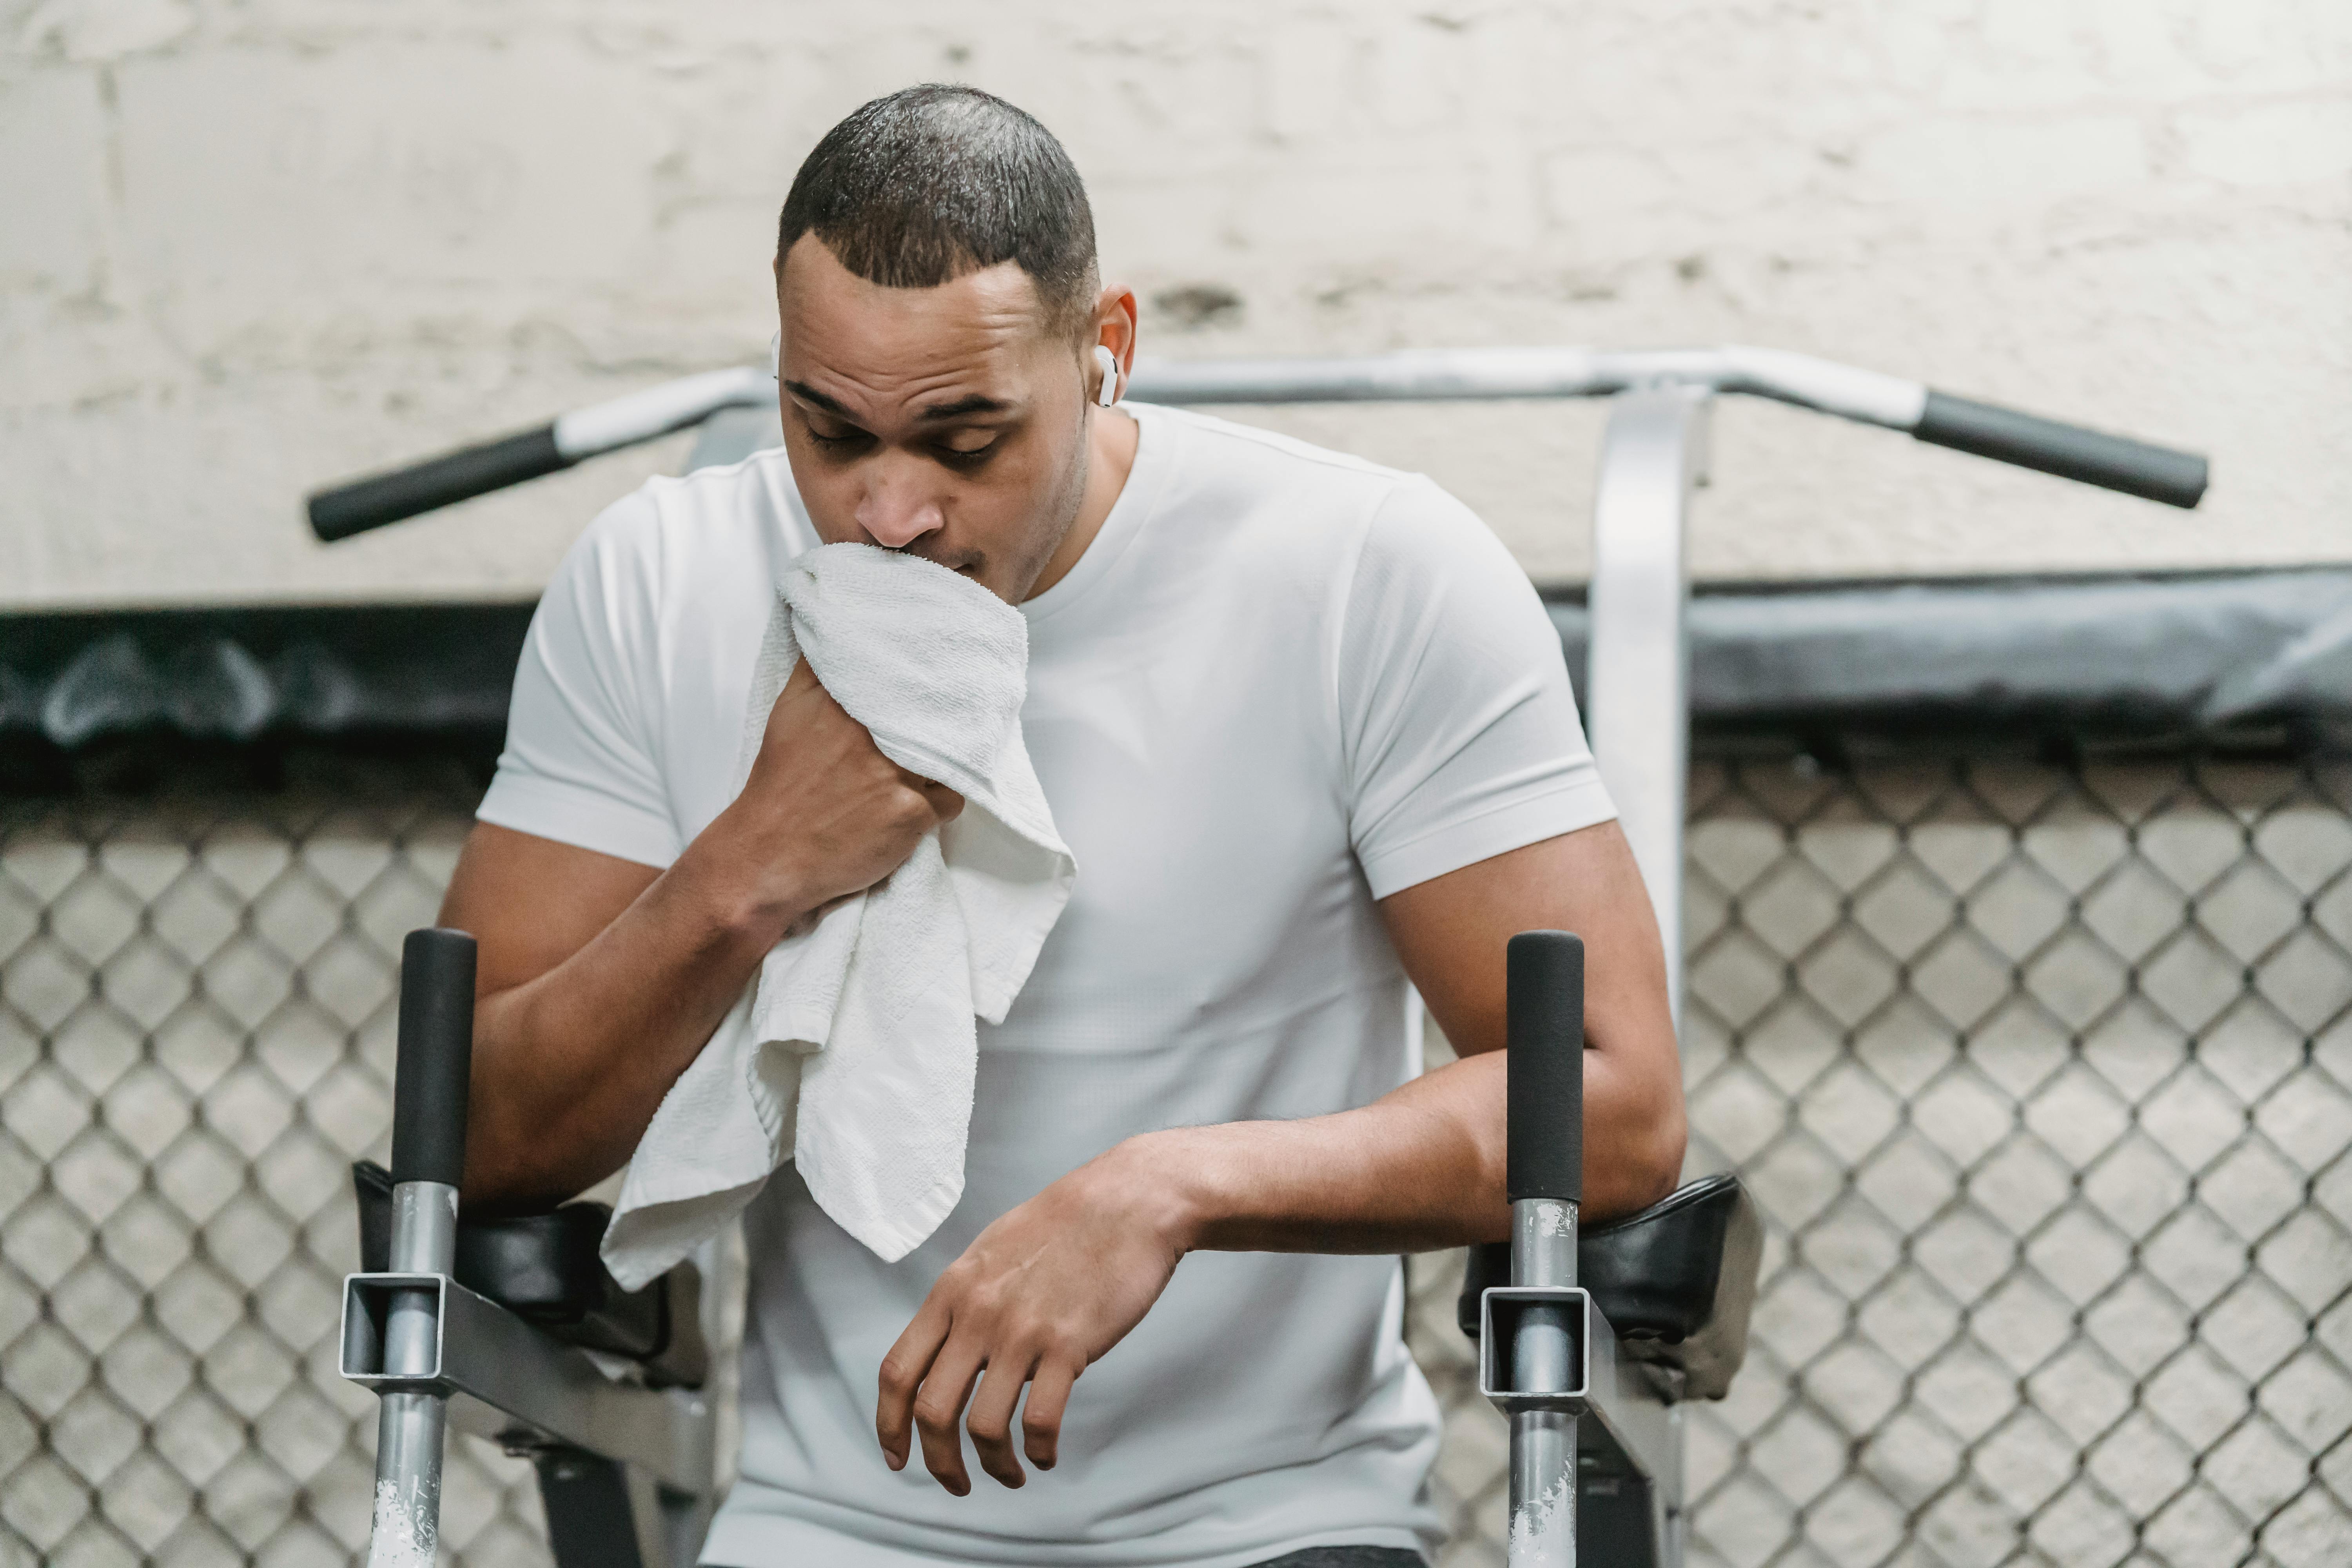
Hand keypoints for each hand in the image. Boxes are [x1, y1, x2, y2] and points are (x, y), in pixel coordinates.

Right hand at [711, 658, 963, 929]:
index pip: (906, 672)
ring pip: (950, 756)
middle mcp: (871, 733)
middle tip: (935, 732)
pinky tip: (908, 810)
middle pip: (938, 712)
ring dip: (939, 767)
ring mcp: (894, 774)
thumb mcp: (790, 711)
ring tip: (910, 779)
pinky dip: (936, 807)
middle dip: (943, 721)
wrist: (769, 854)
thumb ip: (819, 668)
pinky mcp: (911, 813)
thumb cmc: (782, 782)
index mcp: (842, 702)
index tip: (941, 673)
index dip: (930, 676)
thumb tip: (839, 628)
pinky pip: (951, 799)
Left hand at [876, 1139, 1191, 1493]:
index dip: (889, 1425)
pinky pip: (1041, 1420)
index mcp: (952, 1291)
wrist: (1129, 1200)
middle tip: (956, 1483)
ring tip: (1012, 1475)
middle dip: (937, 1462)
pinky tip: (1047, 1455)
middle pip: (931, 1411)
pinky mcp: (1069, 1344)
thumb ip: (964, 1297)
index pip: (898, 1371)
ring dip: (994, 1466)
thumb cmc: (1065, 1224)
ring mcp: (1022, 1330)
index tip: (898, 1457)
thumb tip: (948, 1342)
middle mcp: (978, 1314)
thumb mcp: (992, 1250)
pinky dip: (1040, 1450)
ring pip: (984, 1426)